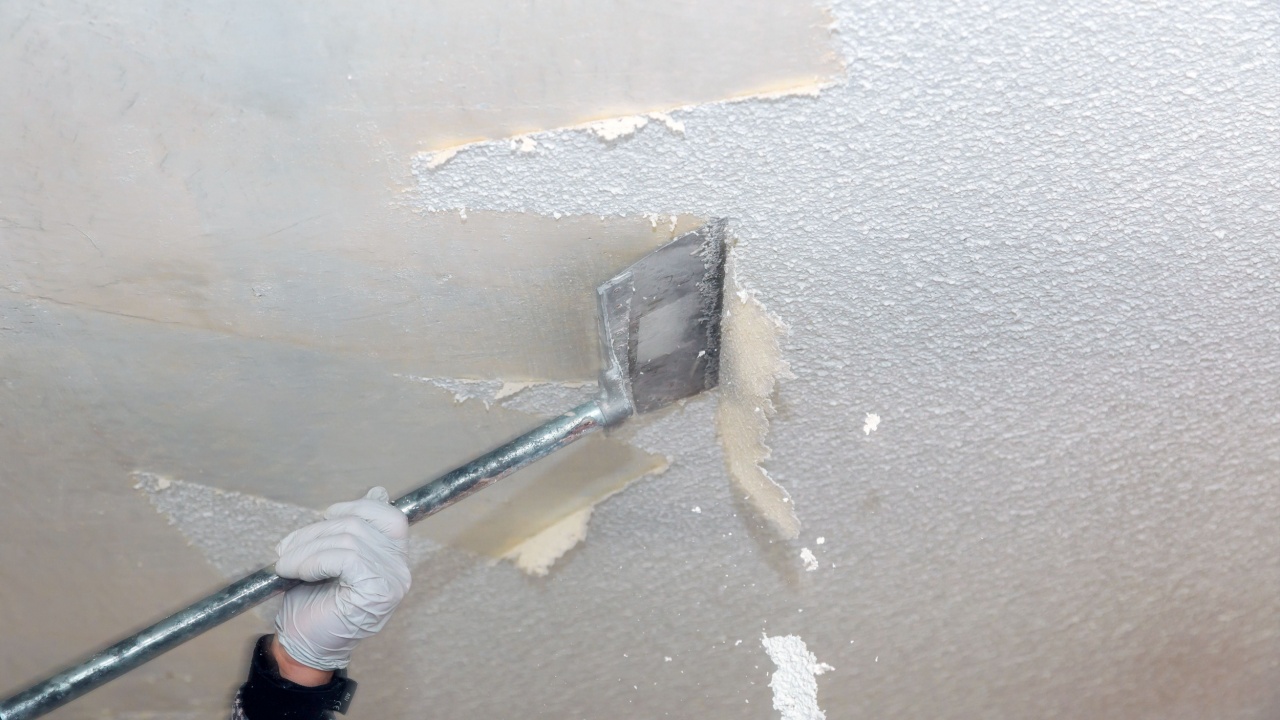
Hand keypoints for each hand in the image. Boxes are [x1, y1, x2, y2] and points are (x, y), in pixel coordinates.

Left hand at [272, 487, 411, 673]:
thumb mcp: (333, 557)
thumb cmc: (315, 605)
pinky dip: (312, 560)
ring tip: (285, 562)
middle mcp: (399, 569)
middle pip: (359, 525)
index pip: (390, 517)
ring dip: (307, 547)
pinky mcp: (377, 592)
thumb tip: (377, 491)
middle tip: (285, 548)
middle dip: (314, 531)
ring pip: (348, 539)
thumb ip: (352, 530)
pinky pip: (345, 558)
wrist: (303, 645)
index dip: (357, 507)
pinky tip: (295, 571)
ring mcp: (392, 581)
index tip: (325, 515)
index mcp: (393, 559)